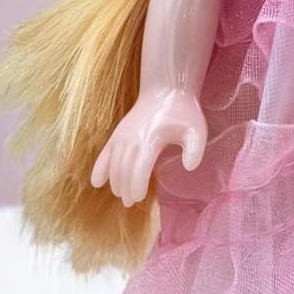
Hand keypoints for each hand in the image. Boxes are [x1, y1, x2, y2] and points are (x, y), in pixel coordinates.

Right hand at [89, 86, 207, 206]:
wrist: (165, 90)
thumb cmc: (183, 112)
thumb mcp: (197, 130)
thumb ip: (196, 150)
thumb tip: (189, 168)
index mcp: (150, 139)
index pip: (138, 169)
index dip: (136, 186)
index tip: (139, 199)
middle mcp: (132, 138)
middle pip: (123, 170)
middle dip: (126, 189)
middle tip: (131, 203)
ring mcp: (122, 136)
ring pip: (113, 164)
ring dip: (115, 182)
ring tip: (121, 196)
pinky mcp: (117, 134)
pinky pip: (105, 154)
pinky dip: (99, 168)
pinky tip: (96, 182)